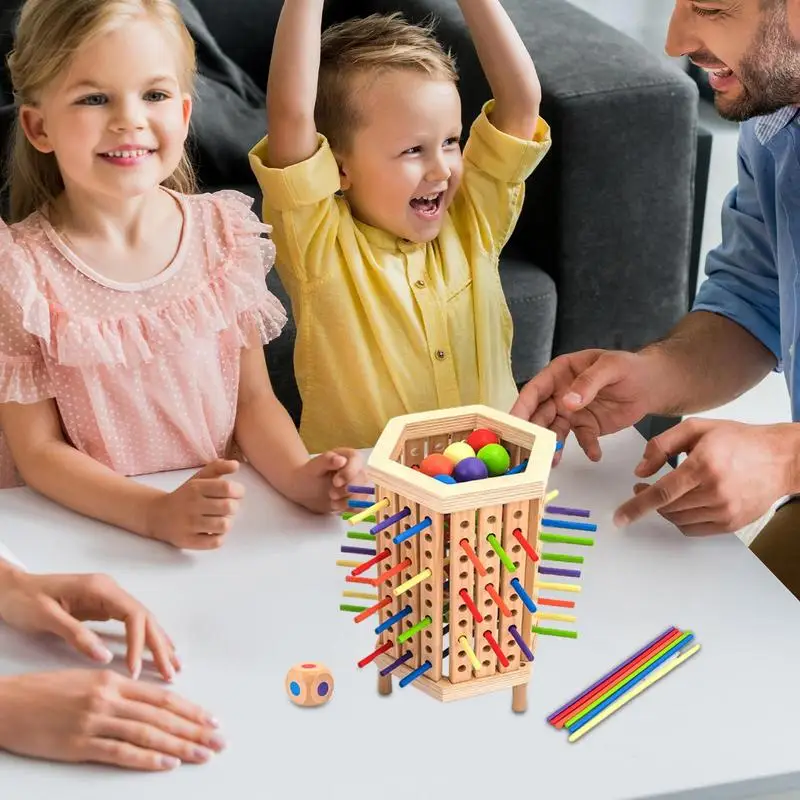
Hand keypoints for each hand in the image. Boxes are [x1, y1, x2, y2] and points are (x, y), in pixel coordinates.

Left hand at [0, 570, 177, 680]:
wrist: (9, 587)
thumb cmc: (23, 600)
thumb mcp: (47, 617)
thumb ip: (77, 635)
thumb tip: (106, 657)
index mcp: (100, 588)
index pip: (133, 616)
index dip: (139, 643)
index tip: (134, 670)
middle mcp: (111, 590)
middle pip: (146, 618)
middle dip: (160, 646)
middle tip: (171, 672)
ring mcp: (110, 598)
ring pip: (144, 620)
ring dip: (159, 643)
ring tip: (173, 665)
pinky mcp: (104, 607)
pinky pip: (133, 623)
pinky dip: (147, 638)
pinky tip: (158, 648)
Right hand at [0, 670, 223, 770]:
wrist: (8, 704)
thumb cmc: (46, 691)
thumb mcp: (87, 681)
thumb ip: (120, 691)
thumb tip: (153, 704)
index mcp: (113, 680)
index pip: (162, 698)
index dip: (190, 709)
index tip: (212, 719)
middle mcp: (108, 698)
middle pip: (161, 716)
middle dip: (195, 729)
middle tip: (219, 741)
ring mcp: (94, 721)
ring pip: (147, 734)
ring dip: (180, 746)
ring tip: (203, 754)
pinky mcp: (79, 744)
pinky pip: (120, 753)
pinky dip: (147, 759)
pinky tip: (168, 764)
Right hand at [145, 460, 244, 548]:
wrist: (158, 515)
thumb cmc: (186, 495)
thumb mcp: (199, 477)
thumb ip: (218, 467)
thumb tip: (236, 464)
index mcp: (196, 487)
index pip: (227, 487)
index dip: (239, 491)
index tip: (237, 493)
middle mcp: (191, 505)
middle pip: (229, 507)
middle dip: (234, 507)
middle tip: (227, 507)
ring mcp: (188, 524)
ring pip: (224, 525)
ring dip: (227, 522)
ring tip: (220, 519)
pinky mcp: (187, 541)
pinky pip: (216, 542)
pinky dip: (219, 537)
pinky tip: (213, 531)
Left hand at [291, 449, 364, 513]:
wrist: (305, 489)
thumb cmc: (309, 474)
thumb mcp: (314, 466)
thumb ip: (326, 460)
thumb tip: (341, 460)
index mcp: (348, 456)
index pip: (357, 461)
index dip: (349, 473)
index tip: (336, 482)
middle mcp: (357, 469)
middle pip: (362, 479)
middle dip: (348, 490)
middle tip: (331, 494)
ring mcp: (359, 485)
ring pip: (363, 494)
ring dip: (349, 501)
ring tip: (332, 503)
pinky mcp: (356, 498)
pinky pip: (361, 506)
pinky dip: (350, 509)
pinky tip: (337, 507)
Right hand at [511, 349, 657, 463]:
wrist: (651, 384)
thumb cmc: (629, 367)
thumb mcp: (610, 367)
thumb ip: (589, 382)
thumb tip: (567, 402)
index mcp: (560, 373)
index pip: (534, 391)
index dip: (521, 407)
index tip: (512, 424)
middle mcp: (559, 393)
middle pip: (539, 415)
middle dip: (532, 433)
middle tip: (527, 450)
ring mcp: (571, 412)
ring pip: (554, 431)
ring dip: (552, 446)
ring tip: (553, 461)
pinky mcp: (586, 427)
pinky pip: (581, 439)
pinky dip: (587, 448)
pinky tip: (595, 454)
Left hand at [613, 419, 796, 534]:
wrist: (780, 458)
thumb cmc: (738, 440)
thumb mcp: (697, 428)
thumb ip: (662, 445)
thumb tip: (640, 470)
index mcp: (704, 465)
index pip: (662, 493)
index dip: (636, 506)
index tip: (620, 516)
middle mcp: (715, 491)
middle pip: (667, 508)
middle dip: (648, 500)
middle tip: (643, 487)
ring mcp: (725, 510)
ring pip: (678, 520)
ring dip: (664, 509)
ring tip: (666, 492)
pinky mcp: (732, 523)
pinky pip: (694, 529)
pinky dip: (681, 519)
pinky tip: (682, 504)